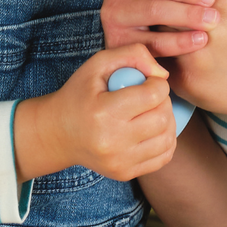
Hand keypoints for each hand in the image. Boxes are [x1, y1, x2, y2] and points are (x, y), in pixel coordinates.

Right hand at [14, 44, 175, 182]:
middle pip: (162, 118)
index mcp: (104, 112)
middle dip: (164, 101)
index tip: (149, 81)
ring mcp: (119, 161)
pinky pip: (163, 157)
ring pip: (167, 140)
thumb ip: (132, 54)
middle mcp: (112, 141)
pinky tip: (153, 129)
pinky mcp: (124, 173)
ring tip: (154, 111)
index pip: (153, 95)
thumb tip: (162, 74)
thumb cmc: (79, 93)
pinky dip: (166, 141)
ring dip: (168, 120)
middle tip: (152, 95)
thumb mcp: (98, 63)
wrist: (58, 133)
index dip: (158, 83)